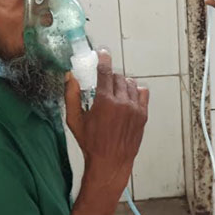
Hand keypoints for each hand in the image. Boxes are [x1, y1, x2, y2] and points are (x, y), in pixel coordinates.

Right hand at [64, 49, 150, 198]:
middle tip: (103, 83)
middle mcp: (122, 102)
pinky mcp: (143, 115)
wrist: (111, 162)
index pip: (105, 72)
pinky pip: (142, 93)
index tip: (102, 53)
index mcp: (104, 102)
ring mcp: (135, 108)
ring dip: (121, 84)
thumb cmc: (90, 143)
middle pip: (117, 77)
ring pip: (130, 84)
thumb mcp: (74, 120)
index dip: (103, 59)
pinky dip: (134, 91)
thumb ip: (71, 96)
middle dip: (109, 77)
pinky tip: (127, 97)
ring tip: (114, 93)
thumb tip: (70, 77)